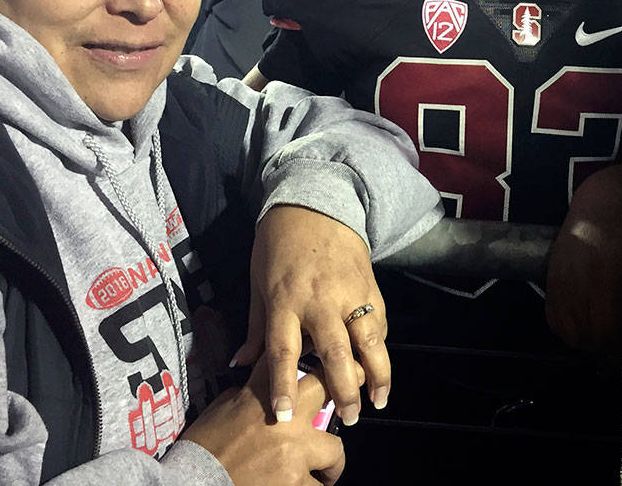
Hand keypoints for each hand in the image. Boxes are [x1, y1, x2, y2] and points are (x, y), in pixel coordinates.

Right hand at [181, 356, 345, 485]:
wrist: (192, 482)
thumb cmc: (202, 449)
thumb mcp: (220, 409)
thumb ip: (246, 395)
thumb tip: (258, 392)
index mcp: (261, 393)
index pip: (291, 358)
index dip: (312, 349)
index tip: (325, 349)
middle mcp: (285, 416)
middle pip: (331, 387)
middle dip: (345, 392)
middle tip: (349, 404)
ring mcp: (295, 449)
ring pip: (335, 451)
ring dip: (329, 464)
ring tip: (323, 473)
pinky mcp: (296, 482)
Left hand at [232, 206, 387, 427]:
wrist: (316, 203)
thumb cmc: (278, 245)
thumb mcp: (257, 282)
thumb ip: (255, 327)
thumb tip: (241, 366)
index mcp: (285, 300)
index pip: (283, 351)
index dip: (283, 385)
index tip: (283, 416)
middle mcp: (320, 300)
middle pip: (335, 352)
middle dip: (343, 389)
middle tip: (349, 418)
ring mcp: (350, 292)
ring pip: (369, 339)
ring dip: (376, 374)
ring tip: (378, 401)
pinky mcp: (370, 285)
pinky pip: (378, 322)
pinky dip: (380, 346)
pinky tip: (380, 367)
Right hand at [544, 146, 621, 362]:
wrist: (610, 190)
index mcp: (605, 284)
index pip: (607, 336)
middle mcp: (576, 286)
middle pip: (586, 339)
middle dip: (611, 349)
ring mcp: (560, 280)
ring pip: (566, 331)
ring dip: (589, 342)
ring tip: (613, 329)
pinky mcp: (552, 274)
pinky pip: (552, 315)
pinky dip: (568, 328)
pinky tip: (589, 320)